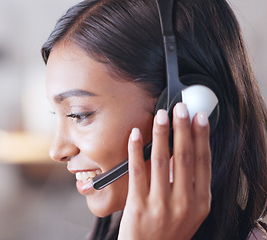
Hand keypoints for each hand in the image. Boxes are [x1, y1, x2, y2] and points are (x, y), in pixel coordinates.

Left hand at [118, 103, 211, 239]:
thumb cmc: (169, 230)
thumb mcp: (190, 211)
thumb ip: (190, 185)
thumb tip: (182, 151)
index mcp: (200, 202)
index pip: (203, 162)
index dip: (201, 136)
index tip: (199, 116)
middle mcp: (183, 202)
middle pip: (185, 156)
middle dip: (183, 128)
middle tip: (181, 107)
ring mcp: (160, 204)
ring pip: (161, 160)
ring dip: (161, 134)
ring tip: (161, 114)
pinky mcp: (138, 205)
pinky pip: (137, 171)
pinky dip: (136, 150)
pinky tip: (135, 134)